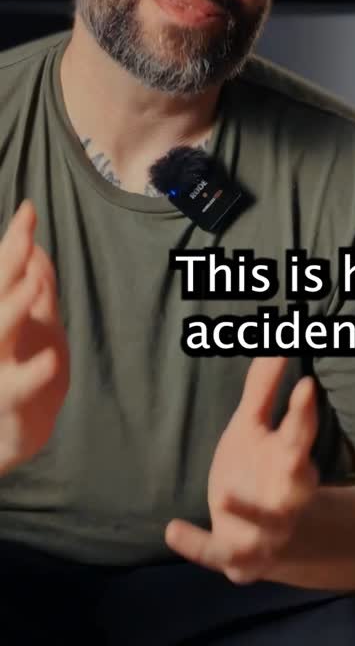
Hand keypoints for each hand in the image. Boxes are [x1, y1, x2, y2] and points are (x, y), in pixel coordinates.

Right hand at [0, 199, 69, 475]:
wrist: (8, 444)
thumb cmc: (19, 380)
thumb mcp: (35, 327)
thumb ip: (37, 289)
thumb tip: (35, 247)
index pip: (1, 274)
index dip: (14, 242)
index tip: (29, 210)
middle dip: (6, 266)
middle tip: (25, 236)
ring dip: (10, 310)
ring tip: (33, 283)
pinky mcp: (1, 410)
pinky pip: (11, 394)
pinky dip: (29, 377)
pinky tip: (50, 360)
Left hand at [165, 356, 318, 582]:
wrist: (260, 537)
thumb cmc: (256, 469)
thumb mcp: (252, 426)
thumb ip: (262, 389)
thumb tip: (274, 344)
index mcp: (290, 457)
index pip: (301, 432)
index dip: (303, 410)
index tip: (305, 384)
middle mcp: (287, 495)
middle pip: (298, 480)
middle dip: (298, 466)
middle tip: (294, 452)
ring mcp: (266, 530)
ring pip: (267, 524)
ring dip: (250, 511)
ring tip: (225, 495)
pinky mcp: (240, 557)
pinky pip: (222, 554)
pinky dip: (198, 545)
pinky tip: (172, 530)